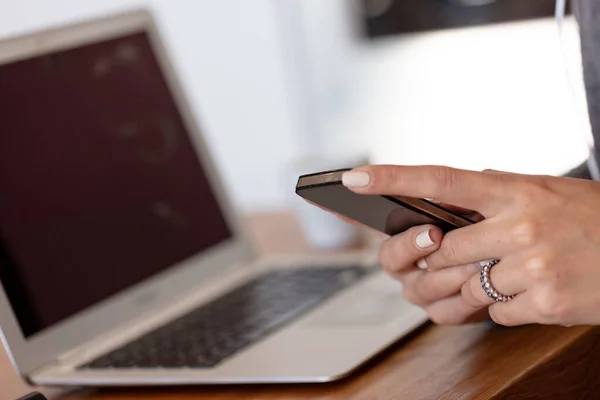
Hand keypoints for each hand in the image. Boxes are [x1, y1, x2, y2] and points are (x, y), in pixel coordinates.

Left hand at [341, 165, 599, 326]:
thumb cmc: (592, 221)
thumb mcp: (546, 192)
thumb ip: (495, 196)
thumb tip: (446, 202)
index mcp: (516, 189)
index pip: (441, 180)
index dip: (393, 178)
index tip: (352, 177)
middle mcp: (520, 224)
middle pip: (441, 249)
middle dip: (430, 262)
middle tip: (426, 266)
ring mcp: (533, 265)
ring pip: (463, 287)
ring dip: (458, 292)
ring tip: (468, 286)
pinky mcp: (546, 302)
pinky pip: (494, 313)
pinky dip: (498, 309)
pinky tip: (520, 295)